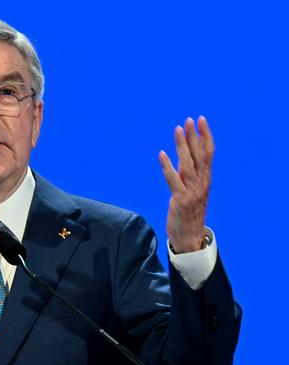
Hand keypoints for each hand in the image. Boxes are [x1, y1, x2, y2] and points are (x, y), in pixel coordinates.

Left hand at [159, 116, 213, 252]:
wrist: (190, 238)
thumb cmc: (189, 213)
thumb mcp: (193, 192)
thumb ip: (191, 176)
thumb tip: (185, 159)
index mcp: (206, 180)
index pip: (208, 153)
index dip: (205, 135)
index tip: (200, 120)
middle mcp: (202, 183)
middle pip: (199, 155)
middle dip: (194, 136)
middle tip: (188, 119)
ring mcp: (192, 192)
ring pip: (187, 164)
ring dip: (182, 146)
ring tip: (177, 130)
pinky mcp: (180, 200)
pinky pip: (173, 180)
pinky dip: (167, 166)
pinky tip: (162, 154)